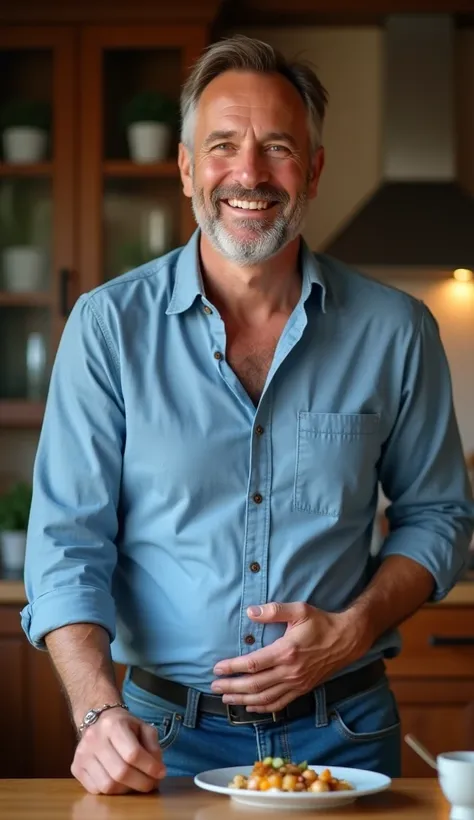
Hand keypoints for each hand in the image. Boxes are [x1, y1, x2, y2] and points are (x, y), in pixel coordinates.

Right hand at [71, 707, 165, 794]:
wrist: (98, 719)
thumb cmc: (124, 725)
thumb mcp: (143, 727)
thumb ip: (153, 746)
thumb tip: (157, 770)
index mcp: (113, 725)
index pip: (133, 753)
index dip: (149, 767)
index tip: (161, 773)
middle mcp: (94, 739)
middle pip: (120, 772)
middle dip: (141, 783)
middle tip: (152, 784)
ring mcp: (82, 754)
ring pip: (108, 785)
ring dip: (127, 789)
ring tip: (136, 783)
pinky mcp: (76, 767)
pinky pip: (96, 789)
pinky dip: (112, 791)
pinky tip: (120, 782)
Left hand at [211, 602, 369, 712]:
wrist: (346, 640)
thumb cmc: (321, 623)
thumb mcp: (299, 610)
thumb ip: (274, 610)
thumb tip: (250, 611)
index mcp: (286, 651)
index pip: (252, 664)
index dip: (232, 668)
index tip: (217, 669)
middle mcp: (289, 671)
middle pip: (254, 685)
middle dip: (232, 687)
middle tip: (215, 687)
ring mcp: (296, 683)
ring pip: (264, 698)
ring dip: (243, 700)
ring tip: (226, 699)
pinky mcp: (302, 689)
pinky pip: (279, 704)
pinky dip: (263, 708)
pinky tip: (251, 707)